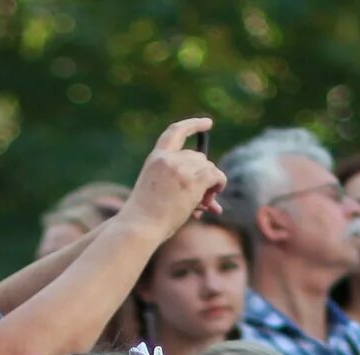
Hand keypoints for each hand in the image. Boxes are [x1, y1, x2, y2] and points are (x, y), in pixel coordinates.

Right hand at [122, 118, 226, 235]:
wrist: (140, 226)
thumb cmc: (147, 216)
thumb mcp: (160, 192)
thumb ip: (183, 187)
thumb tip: (214, 205)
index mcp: (156, 157)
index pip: (176, 132)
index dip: (193, 125)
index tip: (208, 123)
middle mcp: (168, 158)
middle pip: (199, 157)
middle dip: (204, 175)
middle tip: (206, 199)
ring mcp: (180, 168)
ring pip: (208, 167)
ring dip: (211, 185)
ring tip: (205, 205)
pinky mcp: (192, 181)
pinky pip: (216, 176)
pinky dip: (219, 185)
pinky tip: (213, 201)